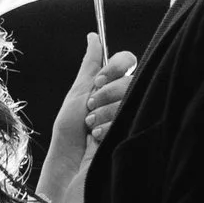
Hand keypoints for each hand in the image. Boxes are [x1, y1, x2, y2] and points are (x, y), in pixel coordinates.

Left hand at [37, 33, 138, 202]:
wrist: (69, 166)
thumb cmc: (69, 133)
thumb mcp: (78, 93)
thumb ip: (91, 64)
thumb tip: (93, 36)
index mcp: (111, 86)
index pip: (127, 61)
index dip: (115, 66)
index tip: (97, 81)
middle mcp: (125, 99)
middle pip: (130, 78)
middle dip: (106, 93)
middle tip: (90, 108)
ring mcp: (132, 116)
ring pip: (132, 96)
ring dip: (105, 111)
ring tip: (91, 128)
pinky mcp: (135, 132)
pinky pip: (132, 115)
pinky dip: (109, 125)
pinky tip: (99, 138)